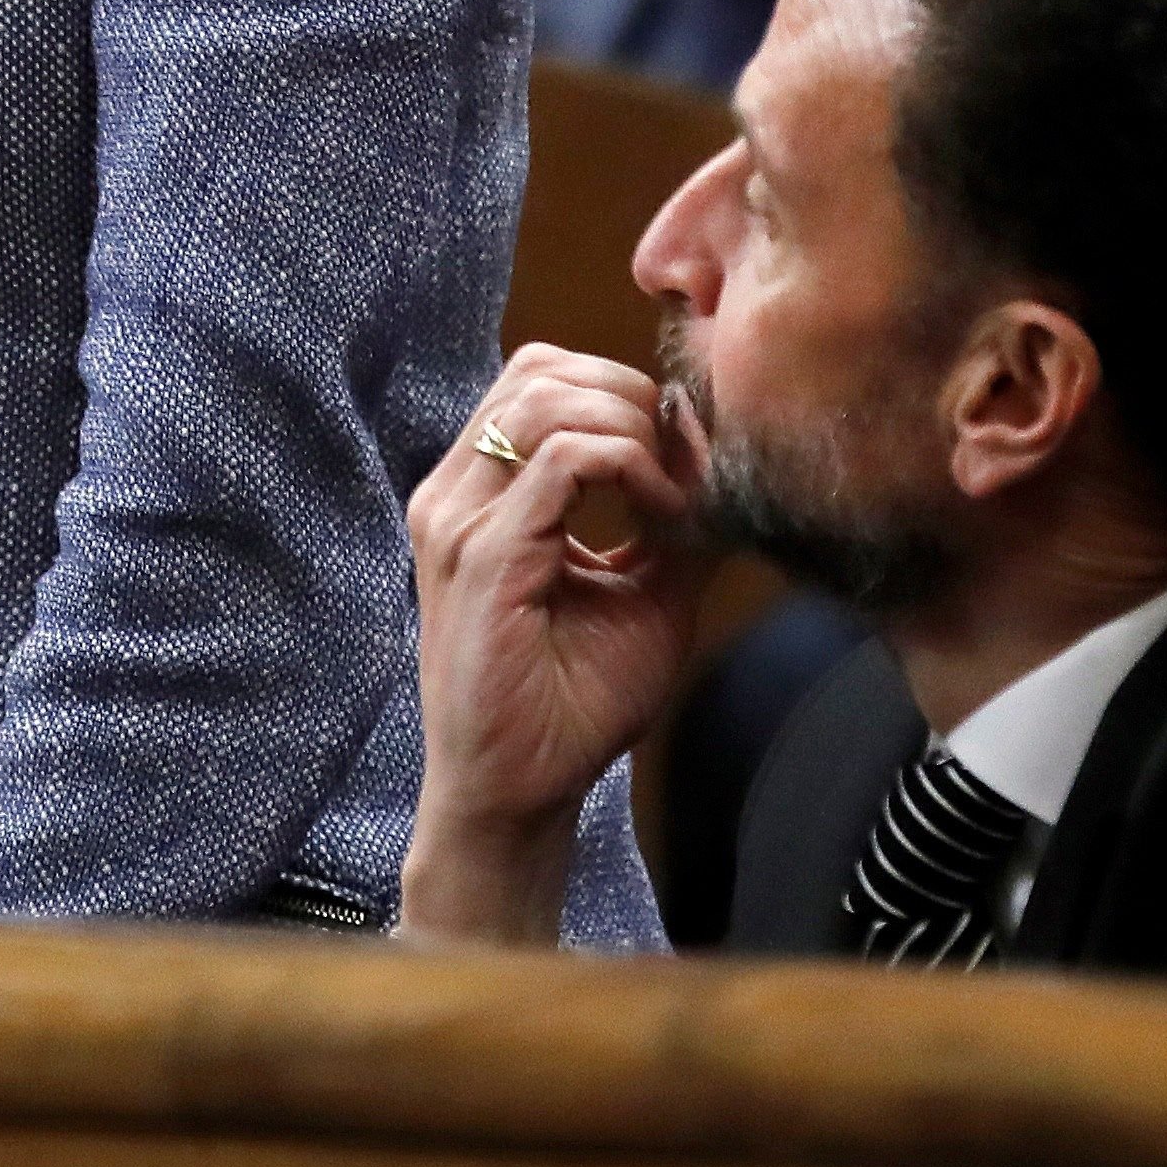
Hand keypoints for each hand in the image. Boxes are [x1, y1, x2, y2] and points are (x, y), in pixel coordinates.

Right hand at [396, 344, 707, 942]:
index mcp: (475, 495)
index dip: (621, 392)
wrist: (516, 796)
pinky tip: (663, 515)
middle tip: (684, 465)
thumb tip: (714, 442)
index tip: (682, 455)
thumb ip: (673, 516)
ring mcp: (457, 520)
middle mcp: (452, 495)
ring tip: (673, 494)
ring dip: (632, 427)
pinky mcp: (482, 556)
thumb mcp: (644, 591)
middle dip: (630, 397)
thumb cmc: (569, 705)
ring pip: (549, 398)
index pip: (538, 379)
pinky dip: (630, 466)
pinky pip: (564, 459)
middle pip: (540, 370)